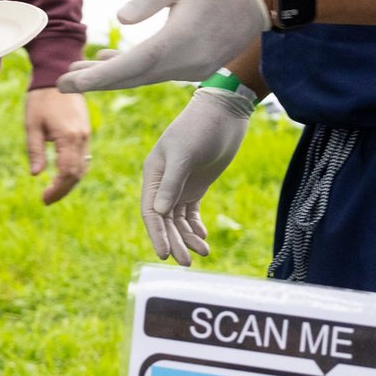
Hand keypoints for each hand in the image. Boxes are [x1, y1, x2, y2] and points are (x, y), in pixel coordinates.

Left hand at [23, 86, 90, 205]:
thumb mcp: (32, 125)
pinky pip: (83, 157)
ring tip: (53, 191)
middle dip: (63, 189)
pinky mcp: (85, 130)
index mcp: (68, 136)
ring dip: (70, 182)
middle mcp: (81, 137)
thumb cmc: (40, 99)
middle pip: (77, 173)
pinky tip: (62, 175)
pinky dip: (75, 170)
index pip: (67, 172)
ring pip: (83, 166)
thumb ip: (35, 151)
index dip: (57, 189)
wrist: (57, 75)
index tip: (44, 198)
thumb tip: (36, 174)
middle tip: (46, 199)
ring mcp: (86, 134)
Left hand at [60, 0, 268, 92]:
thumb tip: (118, 21)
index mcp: (179, 41)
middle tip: (60, 83)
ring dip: (111, 76)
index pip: (130, 66)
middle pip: (132, 79)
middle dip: (95, 82)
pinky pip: (158, 73)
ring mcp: (194, 68)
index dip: (97, 76)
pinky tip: (112, 62)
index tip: (69, 81)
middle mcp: (186, 63)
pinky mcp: (198, 65)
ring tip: (78, 71)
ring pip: (144, 77)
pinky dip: (132, 70)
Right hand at [141, 87, 255, 264]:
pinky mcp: (196, 185)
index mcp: (153, 174)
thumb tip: (159, 213)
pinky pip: (191, 212)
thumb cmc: (200, 128)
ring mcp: (180, 185)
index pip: (151, 211)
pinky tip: (203, 237)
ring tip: (203, 253)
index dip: (157, 234)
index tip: (165, 254)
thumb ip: (172, 183)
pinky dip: (195, 226)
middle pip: (165, 220)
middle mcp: (163, 182)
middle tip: (187, 262)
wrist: (224, 112)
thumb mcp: (184, 154)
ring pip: (178, 220)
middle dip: (175, 242)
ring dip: (188, 237)